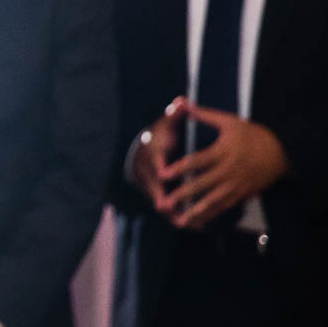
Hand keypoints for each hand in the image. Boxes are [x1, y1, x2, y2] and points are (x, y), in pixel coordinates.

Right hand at [130, 98, 188, 216]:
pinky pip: (162, 205)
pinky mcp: (152, 193)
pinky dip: (171, 215)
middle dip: (158, 195)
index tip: (164, 173)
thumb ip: (175, 115)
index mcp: (152, 151)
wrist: (145, 149)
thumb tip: (181, 101)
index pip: (153, 158)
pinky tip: (183, 225)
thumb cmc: (162, 135)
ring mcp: (147, 182)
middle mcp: (146, 169)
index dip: (158, 166)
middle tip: (165, 206)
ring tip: (178, 222)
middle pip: (150, 183)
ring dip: (165, 210)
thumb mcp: (168, 123)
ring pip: (155, 198)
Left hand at [157, 102, 287, 229]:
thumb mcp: (230, 121)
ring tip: (179, 221)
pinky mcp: (243, 194)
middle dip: (183, 195)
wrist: (283, 151)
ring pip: (214, 200)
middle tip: (164, 203)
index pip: (197, 161)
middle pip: (203, 184)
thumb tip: (182, 103)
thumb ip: (204, 115)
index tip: (161, 174)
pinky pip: (225, 207)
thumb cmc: (253, 134)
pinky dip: (211, 215)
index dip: (179, 168)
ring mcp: (236, 184)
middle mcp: (229, 170)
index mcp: (223, 151)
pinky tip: (198, 223)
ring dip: (196, 212)